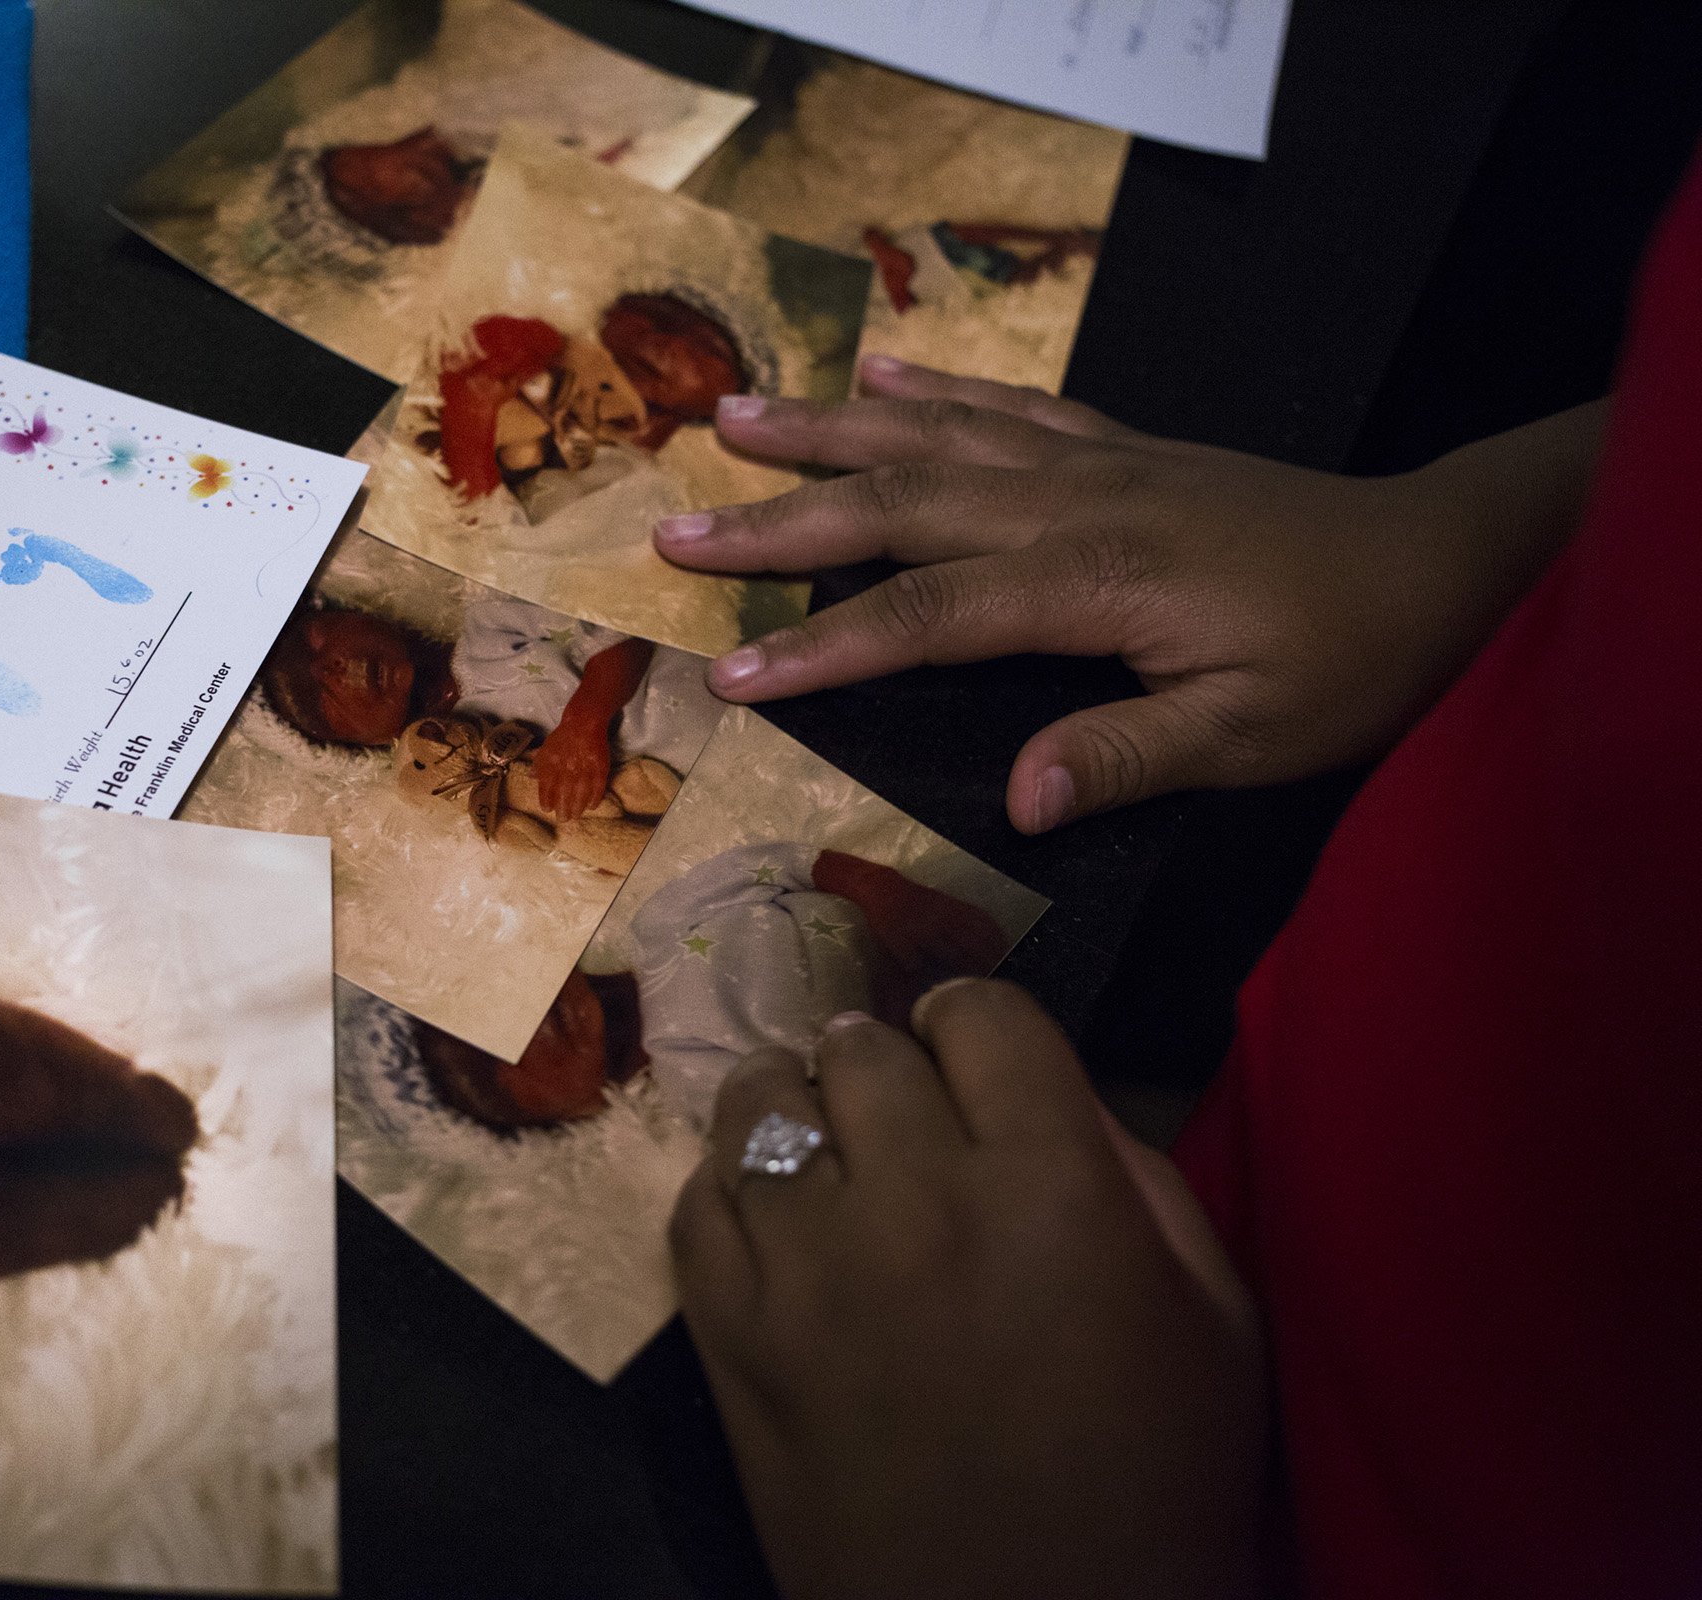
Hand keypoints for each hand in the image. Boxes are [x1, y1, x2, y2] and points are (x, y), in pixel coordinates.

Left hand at [533, 711, 612, 818]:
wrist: (583, 723)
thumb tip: (532, 777)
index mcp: (552, 765)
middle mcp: (567, 770)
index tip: (547, 810)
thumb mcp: (546, 748)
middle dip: (563, 810)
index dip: (547, 800)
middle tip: (563, 819)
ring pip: (580, 794)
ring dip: (578, 808)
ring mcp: (584, 770)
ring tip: (576, 816)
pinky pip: (597, 788)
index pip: (547, 788)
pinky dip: (594, 799)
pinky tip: (592, 806)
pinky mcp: (599, 768)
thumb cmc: (563, 736)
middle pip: (564, 795)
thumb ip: (539, 763)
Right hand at [656, 358, 1607, 831]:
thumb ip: (1127, 757)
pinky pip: (1008, 408)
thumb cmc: (1350, 662)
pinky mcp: (1121, 448)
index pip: (930, 616)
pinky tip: (879, 374)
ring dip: (828, 432)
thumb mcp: (1253, 736)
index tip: (728, 678)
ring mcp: (1095, 464)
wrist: (1440, 556)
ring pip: (937, 438)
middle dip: (780, 526)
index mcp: (1098, 582)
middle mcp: (1076, 504)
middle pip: (901, 506)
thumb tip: (1009, 802)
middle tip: (672, 533)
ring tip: (730, 420)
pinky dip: (934, 389)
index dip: (824, 650)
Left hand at [672, 981, 1266, 1599]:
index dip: (976, 1026)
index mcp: (1053, 1185)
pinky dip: (731, 1193)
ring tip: (823, 1148)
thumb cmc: (1155, 1489)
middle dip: (886, 1066)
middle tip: (900, 1115)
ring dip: (796, 1109)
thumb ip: (1139, 1180)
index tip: (971, 1056)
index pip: (983, 1015)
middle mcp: (919, 1200)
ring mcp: (807, 1267)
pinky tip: (773, 1220)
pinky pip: (697, 1203)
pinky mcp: (731, 1337)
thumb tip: (1050, 1094)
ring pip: (760, 1103)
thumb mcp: (1215, 1320)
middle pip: (861, 1049)